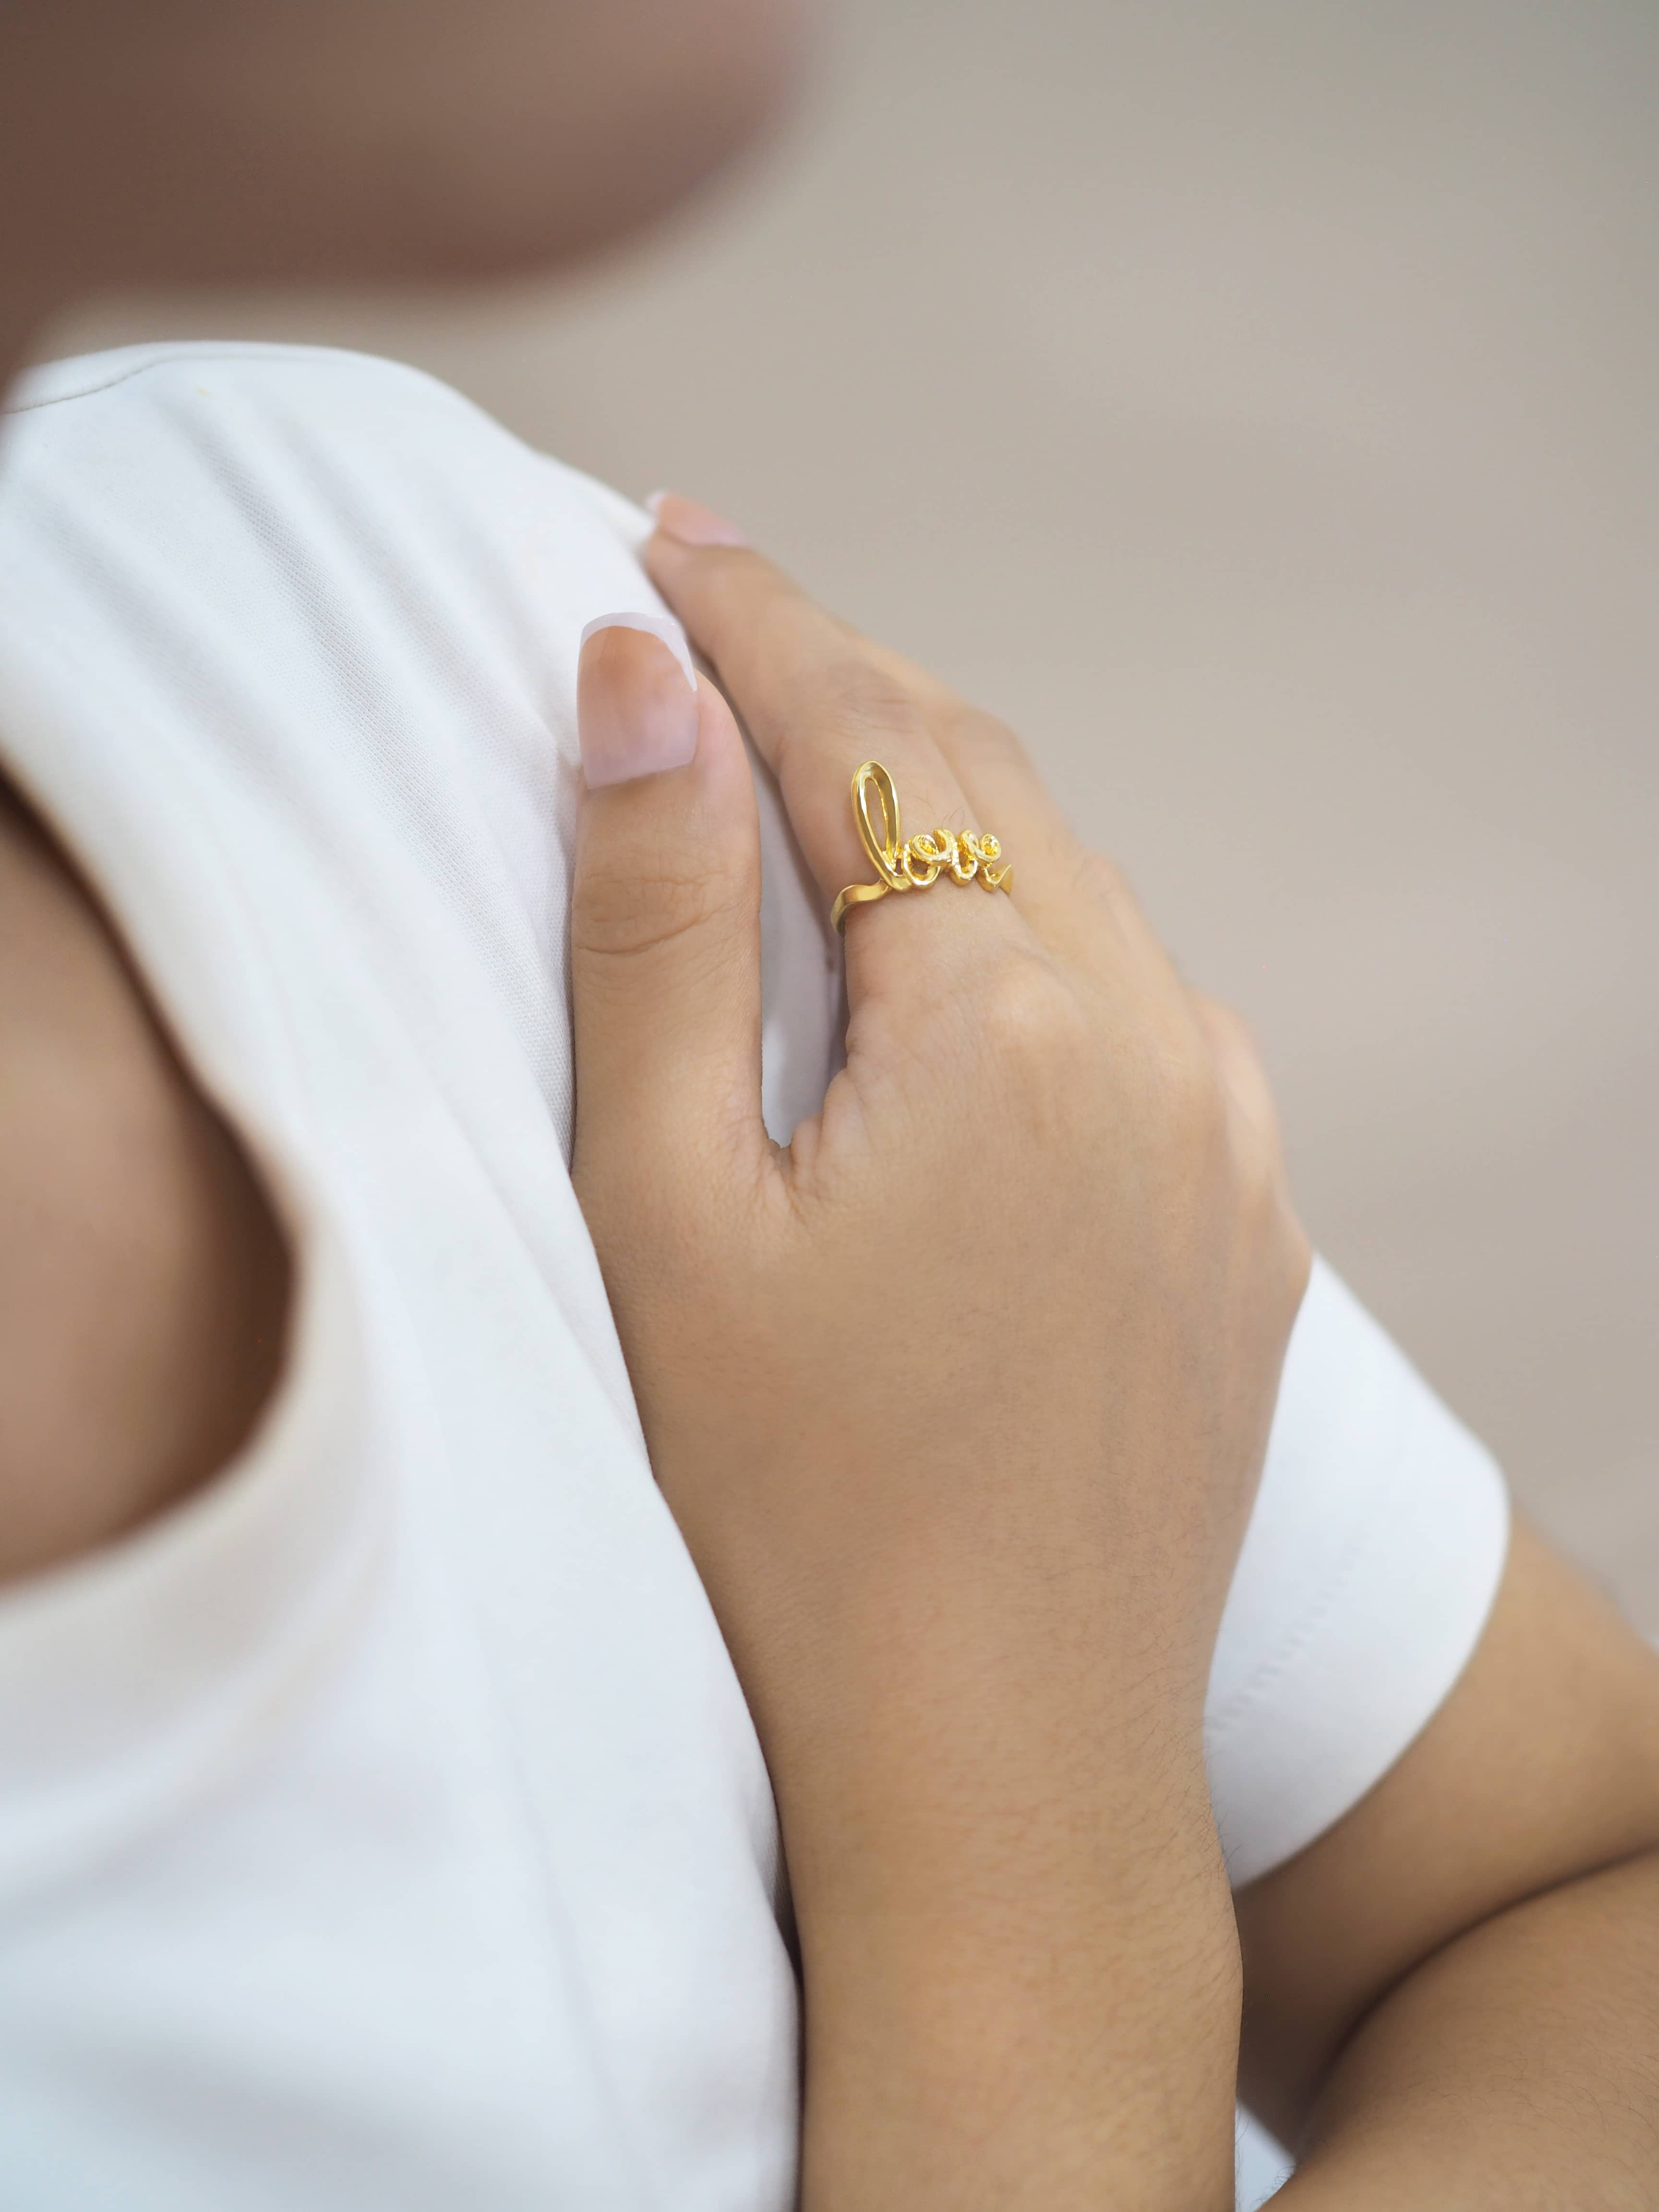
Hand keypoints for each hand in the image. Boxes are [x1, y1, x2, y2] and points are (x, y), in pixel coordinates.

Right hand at [570, 504, 1309, 2209]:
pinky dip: (1028, 935)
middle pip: (984, 782)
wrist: (1002, 1779)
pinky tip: (955, 956)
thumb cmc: (798, 1521)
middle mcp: (1159, 1045)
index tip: (664, 535)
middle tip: (720, 609)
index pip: (863, 733)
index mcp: (1014, 1020)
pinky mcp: (1242, 1227)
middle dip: (845, 682)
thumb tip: (633, 680)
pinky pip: (1134, 1009)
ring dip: (941, 804)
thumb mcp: (667, 1206)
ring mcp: (1226, 1139)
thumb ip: (656, 920)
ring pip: (1070, 888)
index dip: (751, 617)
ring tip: (817, 754)